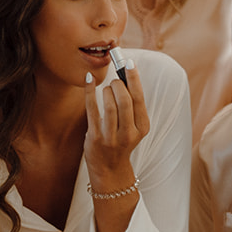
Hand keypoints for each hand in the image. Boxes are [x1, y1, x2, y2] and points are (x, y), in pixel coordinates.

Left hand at [82, 66, 149, 189]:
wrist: (110, 169)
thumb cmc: (121, 140)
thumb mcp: (133, 127)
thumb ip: (132, 105)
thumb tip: (125, 75)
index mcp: (142, 128)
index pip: (139, 99)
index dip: (134, 79)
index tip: (129, 63)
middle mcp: (129, 133)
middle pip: (125, 100)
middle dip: (119, 84)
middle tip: (116, 81)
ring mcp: (111, 137)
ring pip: (109, 104)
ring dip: (107, 90)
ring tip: (108, 88)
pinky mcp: (95, 137)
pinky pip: (92, 108)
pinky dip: (90, 91)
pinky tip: (88, 80)